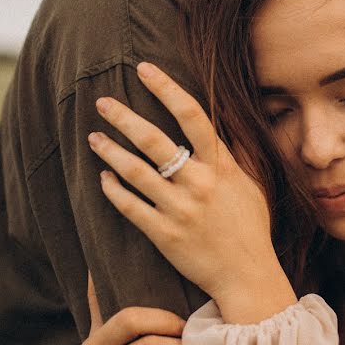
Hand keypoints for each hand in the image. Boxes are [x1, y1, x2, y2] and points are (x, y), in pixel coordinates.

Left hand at [88, 61, 295, 321]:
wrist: (247, 276)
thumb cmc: (251, 229)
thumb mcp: (250, 185)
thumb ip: (231, 155)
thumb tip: (217, 126)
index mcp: (221, 166)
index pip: (191, 115)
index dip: (166, 88)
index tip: (144, 68)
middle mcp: (199, 184)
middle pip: (153, 140)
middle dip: (123, 117)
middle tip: (101, 102)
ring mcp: (180, 210)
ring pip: (134, 172)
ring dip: (109, 151)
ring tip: (93, 138)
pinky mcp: (164, 235)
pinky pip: (129, 207)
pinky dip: (113, 190)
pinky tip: (103, 178)